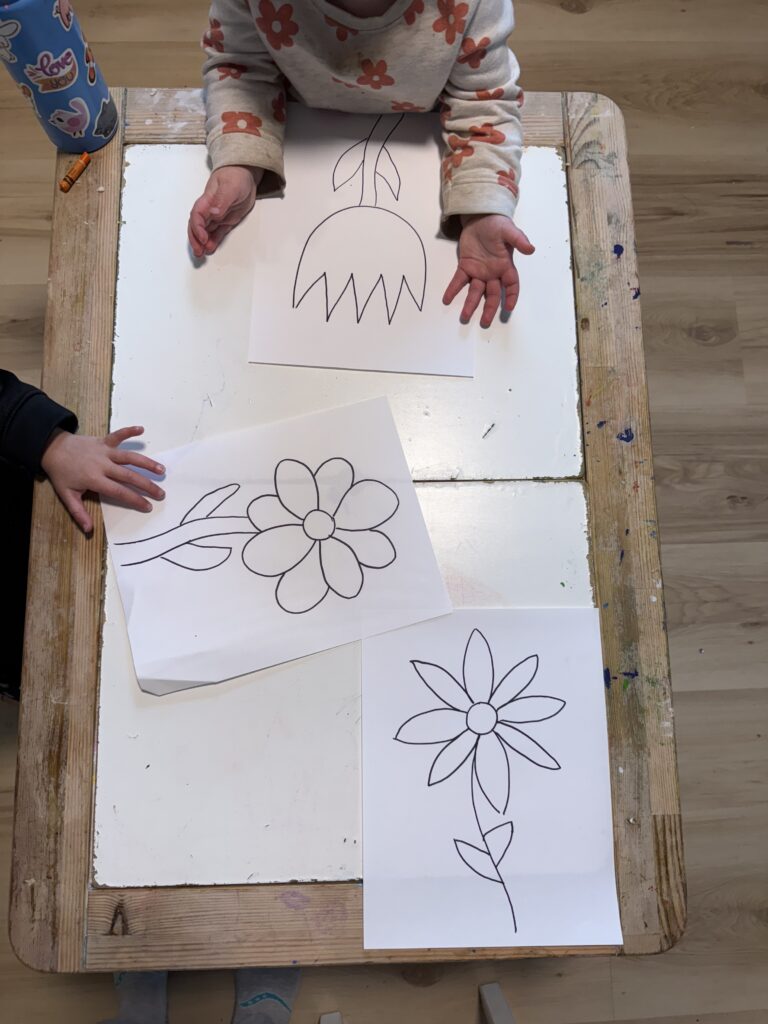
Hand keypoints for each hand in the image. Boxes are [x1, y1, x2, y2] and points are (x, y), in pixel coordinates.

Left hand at [40, 426, 164, 533]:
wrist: (51, 448)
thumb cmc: (61, 473)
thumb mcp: (67, 495)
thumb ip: (79, 513)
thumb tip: (88, 530)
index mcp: (94, 479)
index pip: (119, 491)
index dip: (135, 499)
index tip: (148, 506)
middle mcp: (103, 465)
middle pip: (129, 476)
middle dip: (147, 485)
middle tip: (161, 493)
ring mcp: (104, 451)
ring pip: (129, 457)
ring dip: (146, 463)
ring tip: (161, 470)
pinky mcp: (103, 441)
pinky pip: (118, 435)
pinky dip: (129, 431)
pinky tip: (142, 429)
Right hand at [187, 166, 262, 256]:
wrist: (245, 174)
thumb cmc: (235, 176)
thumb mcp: (230, 186)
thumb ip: (222, 200)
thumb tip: (214, 212)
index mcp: (207, 200)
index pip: (197, 216)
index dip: (198, 229)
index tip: (203, 238)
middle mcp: (209, 210)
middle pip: (197, 227)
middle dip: (195, 240)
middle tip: (198, 252)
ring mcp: (217, 216)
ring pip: (205, 232)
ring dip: (203, 243)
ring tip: (203, 254)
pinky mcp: (225, 221)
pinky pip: (217, 233)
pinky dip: (213, 241)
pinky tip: (211, 249)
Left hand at [443, 214, 534, 326]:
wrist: (480, 217)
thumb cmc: (497, 224)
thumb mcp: (509, 230)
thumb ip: (519, 240)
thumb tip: (530, 249)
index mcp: (505, 266)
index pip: (511, 285)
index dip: (511, 297)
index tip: (509, 308)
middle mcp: (492, 273)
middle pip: (492, 295)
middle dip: (489, 309)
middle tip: (485, 322)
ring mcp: (478, 271)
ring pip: (475, 292)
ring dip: (470, 305)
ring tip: (464, 318)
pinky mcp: (465, 266)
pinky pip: (459, 281)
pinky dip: (453, 290)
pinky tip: (446, 300)